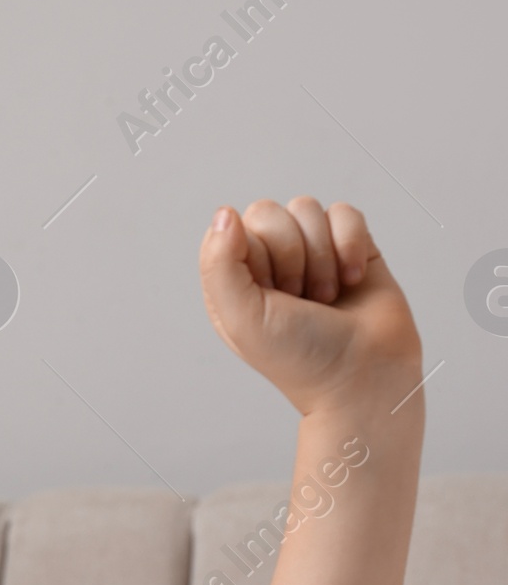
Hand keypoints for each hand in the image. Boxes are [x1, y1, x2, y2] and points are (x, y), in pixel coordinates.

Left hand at [200, 198, 421, 415]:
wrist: (365, 375)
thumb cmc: (301, 359)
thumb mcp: (243, 318)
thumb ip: (219, 266)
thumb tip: (224, 213)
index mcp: (235, 283)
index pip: (233, 230)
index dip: (258, 256)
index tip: (272, 296)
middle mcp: (269, 265)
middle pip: (270, 213)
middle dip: (292, 256)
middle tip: (301, 301)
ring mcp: (310, 253)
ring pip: (307, 209)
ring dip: (322, 256)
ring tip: (326, 297)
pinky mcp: (349, 246)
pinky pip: (344, 212)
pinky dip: (351, 244)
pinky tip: (353, 279)